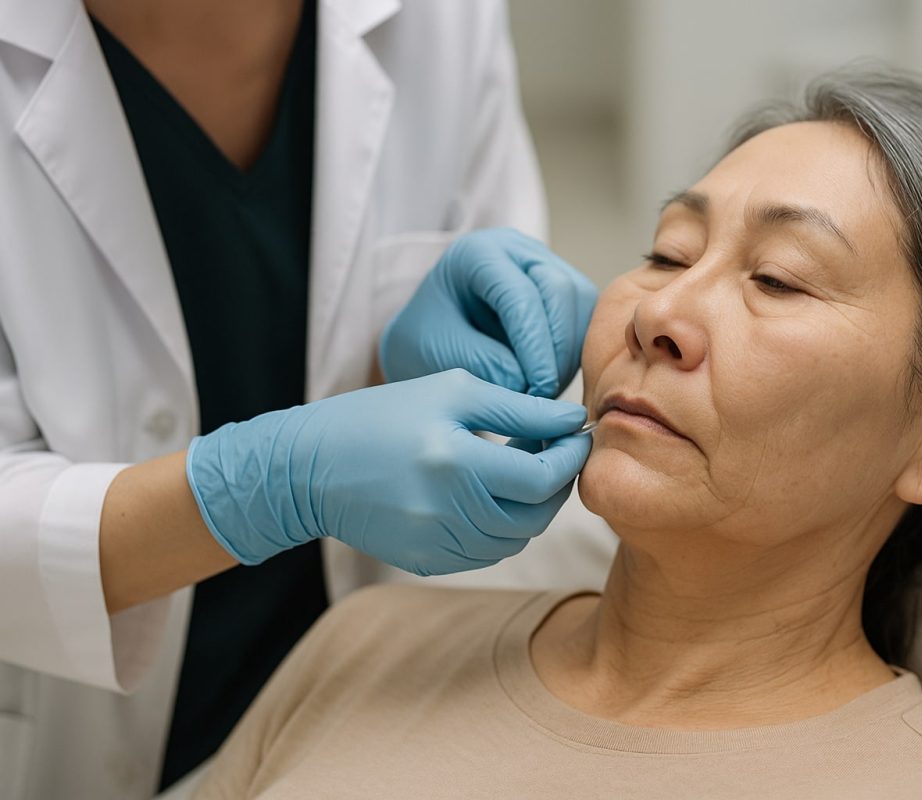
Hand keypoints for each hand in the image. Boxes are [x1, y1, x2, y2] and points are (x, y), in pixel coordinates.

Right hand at [186, 370, 590, 573]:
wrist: (307, 469)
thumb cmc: (382, 416)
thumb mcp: (451, 392)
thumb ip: (520, 408)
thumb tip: (573, 420)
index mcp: (455, 462)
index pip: (542, 477)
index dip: (570, 457)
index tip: (577, 434)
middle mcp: (448, 512)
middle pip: (537, 514)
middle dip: (557, 482)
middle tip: (556, 450)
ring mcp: (437, 544)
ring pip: (517, 538)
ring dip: (532, 506)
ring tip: (521, 467)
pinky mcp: (428, 561)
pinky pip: (488, 552)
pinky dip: (502, 525)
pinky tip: (490, 493)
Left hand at [379, 228, 596, 397]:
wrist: (431, 336)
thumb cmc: (427, 340)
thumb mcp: (442, 353)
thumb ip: (487, 364)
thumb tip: (533, 384)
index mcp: (479, 253)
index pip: (520, 296)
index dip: (534, 346)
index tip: (536, 390)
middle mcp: (518, 249)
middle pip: (559, 291)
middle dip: (557, 350)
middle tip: (544, 396)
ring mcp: (545, 264)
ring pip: (580, 303)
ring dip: (570, 353)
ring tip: (545, 391)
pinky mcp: (563, 288)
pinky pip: (585, 317)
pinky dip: (575, 352)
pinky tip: (554, 379)